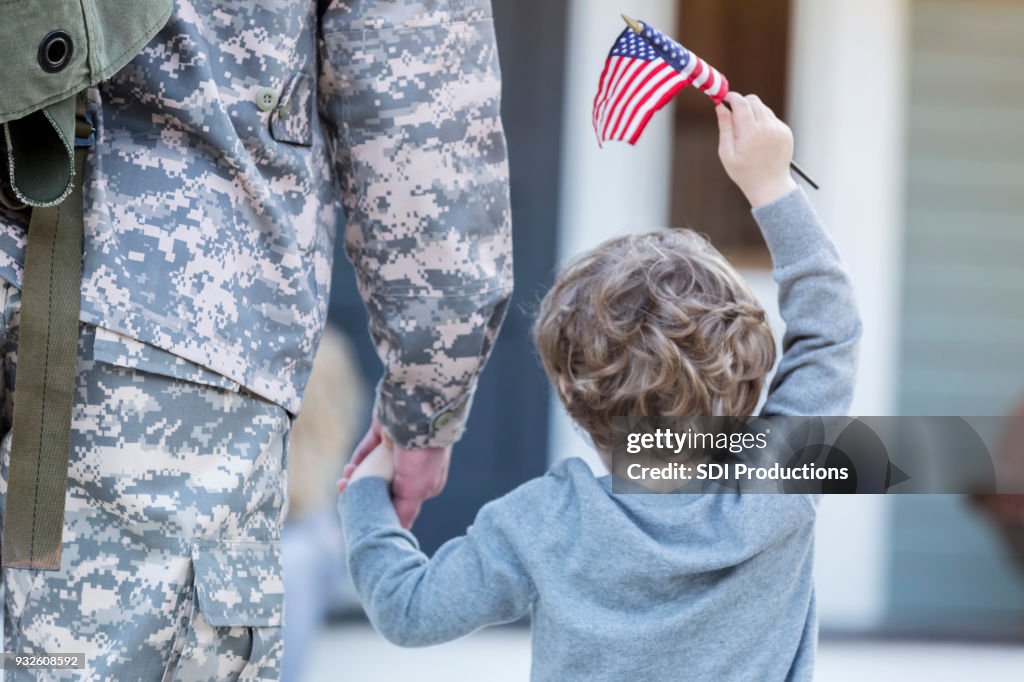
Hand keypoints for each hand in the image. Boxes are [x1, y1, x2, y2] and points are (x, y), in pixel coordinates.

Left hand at [338, 415, 452, 527]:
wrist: (415, 412)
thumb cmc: (420, 455)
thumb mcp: (415, 491)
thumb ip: (405, 511)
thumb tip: (399, 531)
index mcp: (426, 483)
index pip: (402, 502)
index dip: (383, 509)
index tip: (365, 517)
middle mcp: (413, 466)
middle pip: (385, 485)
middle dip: (367, 493)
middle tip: (348, 500)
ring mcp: (399, 448)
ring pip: (374, 468)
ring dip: (357, 477)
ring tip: (344, 483)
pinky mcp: (385, 432)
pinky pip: (367, 449)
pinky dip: (357, 460)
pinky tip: (348, 470)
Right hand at [716, 92, 796, 208]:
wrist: (770, 186)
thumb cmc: (744, 172)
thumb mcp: (727, 153)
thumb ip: (724, 127)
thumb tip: (720, 107)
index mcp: (750, 133)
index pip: (741, 103)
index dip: (732, 97)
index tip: (725, 98)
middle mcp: (767, 128)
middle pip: (754, 100)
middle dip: (742, 102)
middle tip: (734, 114)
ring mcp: (779, 129)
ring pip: (763, 108)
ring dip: (753, 113)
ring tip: (747, 133)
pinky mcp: (786, 132)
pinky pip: (772, 119)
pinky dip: (763, 122)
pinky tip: (759, 140)